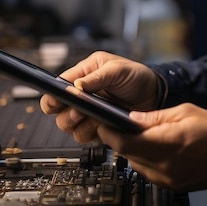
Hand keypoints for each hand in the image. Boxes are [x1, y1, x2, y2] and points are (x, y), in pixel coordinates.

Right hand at [40, 51, 161, 141]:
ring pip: (69, 126)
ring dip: (79, 124)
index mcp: (83, 76)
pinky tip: (103, 124)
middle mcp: (82, 96)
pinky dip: (92, 131)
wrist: (154, 94)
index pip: (57, 87)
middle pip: (58, 111)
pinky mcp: (97, 127)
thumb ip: (96, 77)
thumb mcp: (116, 69)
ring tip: (94, 117)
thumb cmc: (135, 76)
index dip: (52, 96)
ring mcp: (89, 113)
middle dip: (67, 113)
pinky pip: (85, 136)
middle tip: (79, 111)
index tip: (54, 103)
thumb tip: (76, 86)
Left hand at [96, 103, 206, 191]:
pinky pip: (149, 173)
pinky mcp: (172, 185)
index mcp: (166, 144)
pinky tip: (154, 148)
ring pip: (137, 165)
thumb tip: (133, 118)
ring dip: (133, 151)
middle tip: (118, 127)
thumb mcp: (186, 111)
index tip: (104, 124)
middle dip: (119, 140)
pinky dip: (145, 160)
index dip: (110, 134)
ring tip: (139, 136)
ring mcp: (167, 179)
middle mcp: (164, 166)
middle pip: (128, 155)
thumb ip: (156, 116)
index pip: (125, 143)